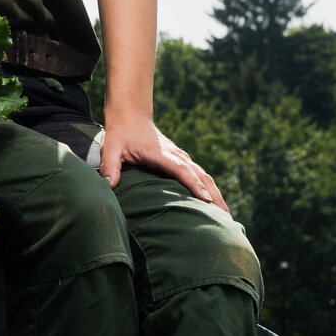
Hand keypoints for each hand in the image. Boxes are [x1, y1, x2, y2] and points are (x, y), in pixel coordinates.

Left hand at [99, 115, 228, 213]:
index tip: (206, 200)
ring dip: (216, 195)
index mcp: (162, 154)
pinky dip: (210, 189)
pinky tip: (215, 204)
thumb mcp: (111, 149)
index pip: (182, 170)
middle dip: (214, 196)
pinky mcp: (182, 161)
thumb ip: (110, 167)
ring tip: (227, 217)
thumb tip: (108, 185)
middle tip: (226, 219)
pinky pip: (200, 176)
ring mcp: (181, 158)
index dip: (194, 185)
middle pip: (201, 176)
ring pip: (204, 176)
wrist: (131, 116)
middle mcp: (176, 156)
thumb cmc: (120, 134)